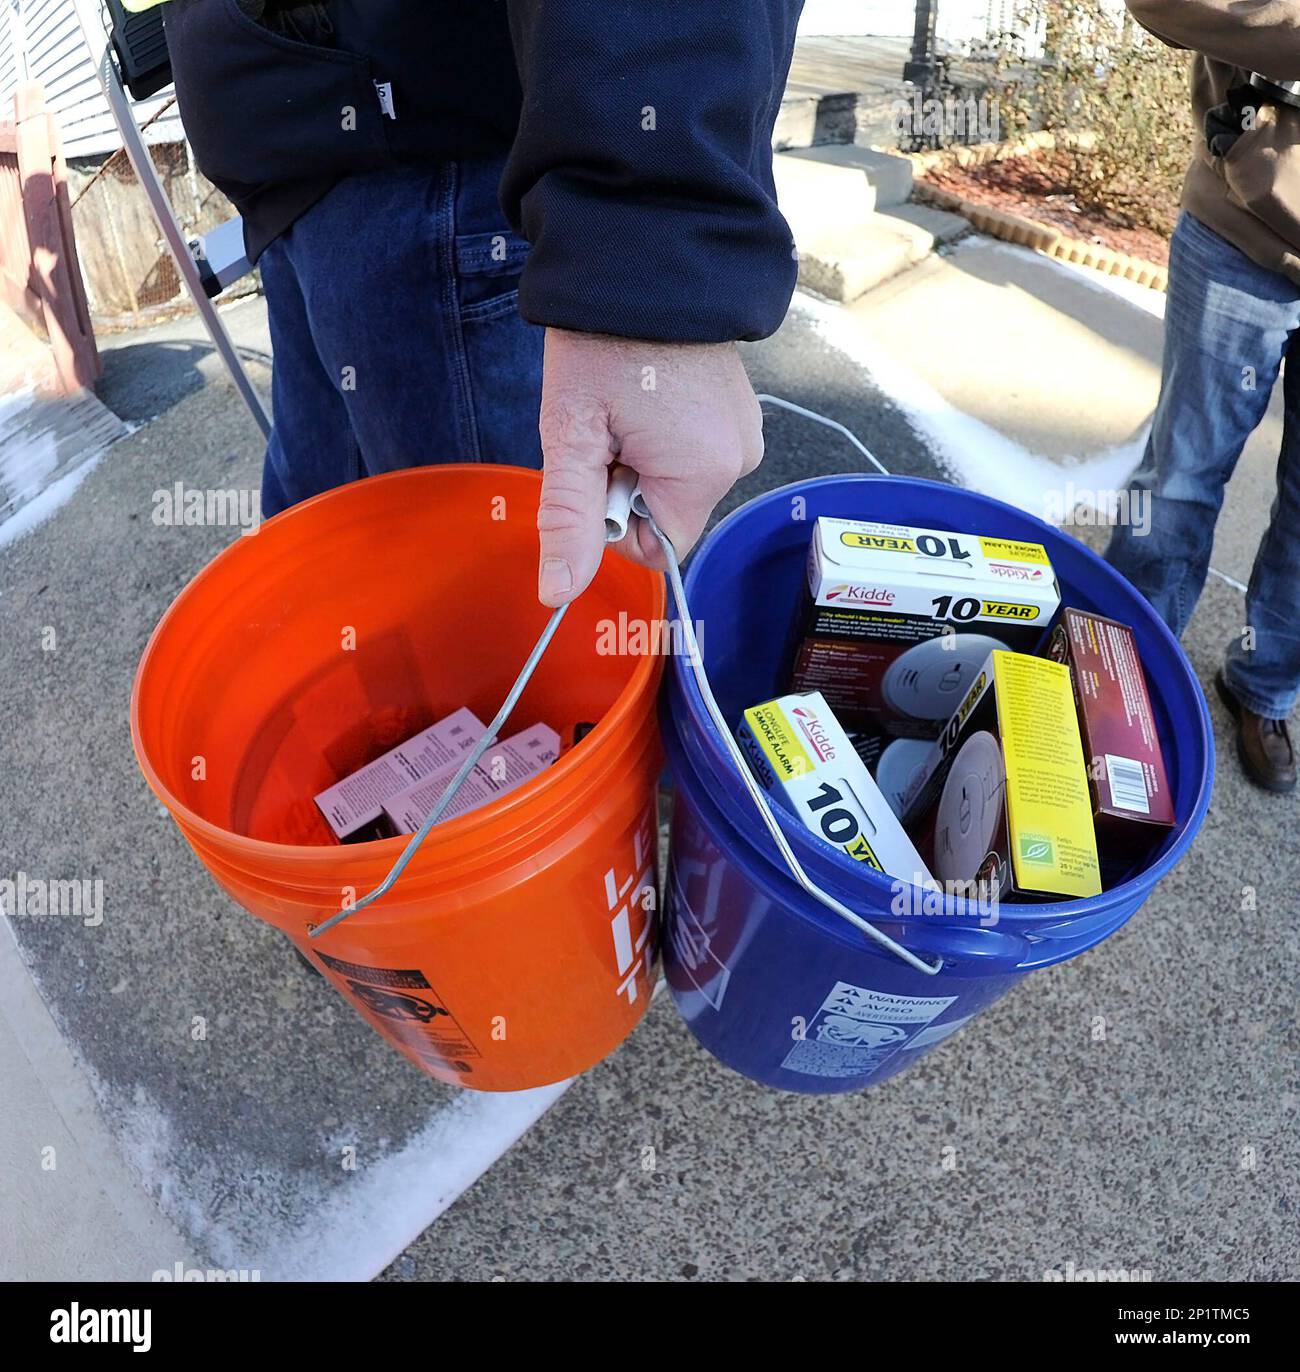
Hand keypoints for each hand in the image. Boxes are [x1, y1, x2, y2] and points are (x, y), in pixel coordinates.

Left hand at [535, 328, 763, 605]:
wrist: (644, 252)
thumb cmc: (603, 342)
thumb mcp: (572, 435)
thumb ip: (569, 520)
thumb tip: (559, 594)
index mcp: (704, 475)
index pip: (656, 549)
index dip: (613, 522)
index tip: (598, 464)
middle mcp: (738, 460)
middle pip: (667, 513)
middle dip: (627, 482)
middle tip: (607, 424)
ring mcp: (745, 430)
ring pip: (678, 481)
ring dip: (643, 456)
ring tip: (628, 400)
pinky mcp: (739, 408)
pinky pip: (694, 449)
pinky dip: (664, 432)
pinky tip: (648, 389)